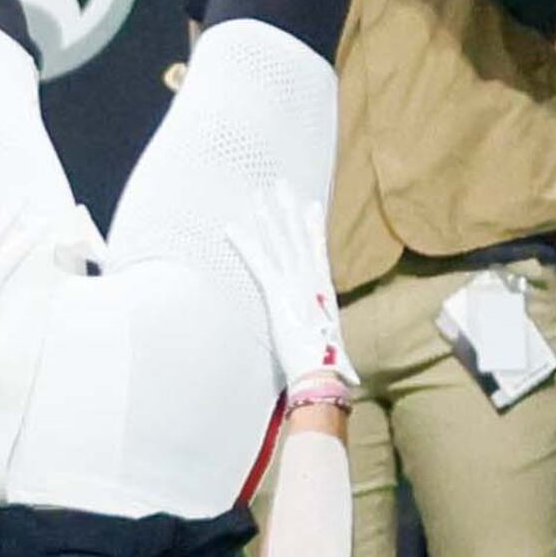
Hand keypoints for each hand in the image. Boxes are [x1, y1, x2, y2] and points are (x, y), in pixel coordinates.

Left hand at [232, 180, 355, 405]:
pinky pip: (258, 261)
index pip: (317, 250)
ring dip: (267, 218)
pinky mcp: (278, 292)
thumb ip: (318, 322)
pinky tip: (231, 228)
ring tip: (257, 195)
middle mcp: (312, 280)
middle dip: (287, 210)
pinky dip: (245, 243)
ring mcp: (296, 283)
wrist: (322, 372)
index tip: (310, 204)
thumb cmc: (323, 362)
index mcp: (323, 289)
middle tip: (280, 184)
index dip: (312, 226)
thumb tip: (316, 324)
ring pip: (279, 242)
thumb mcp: (324, 334)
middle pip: (297, 237)